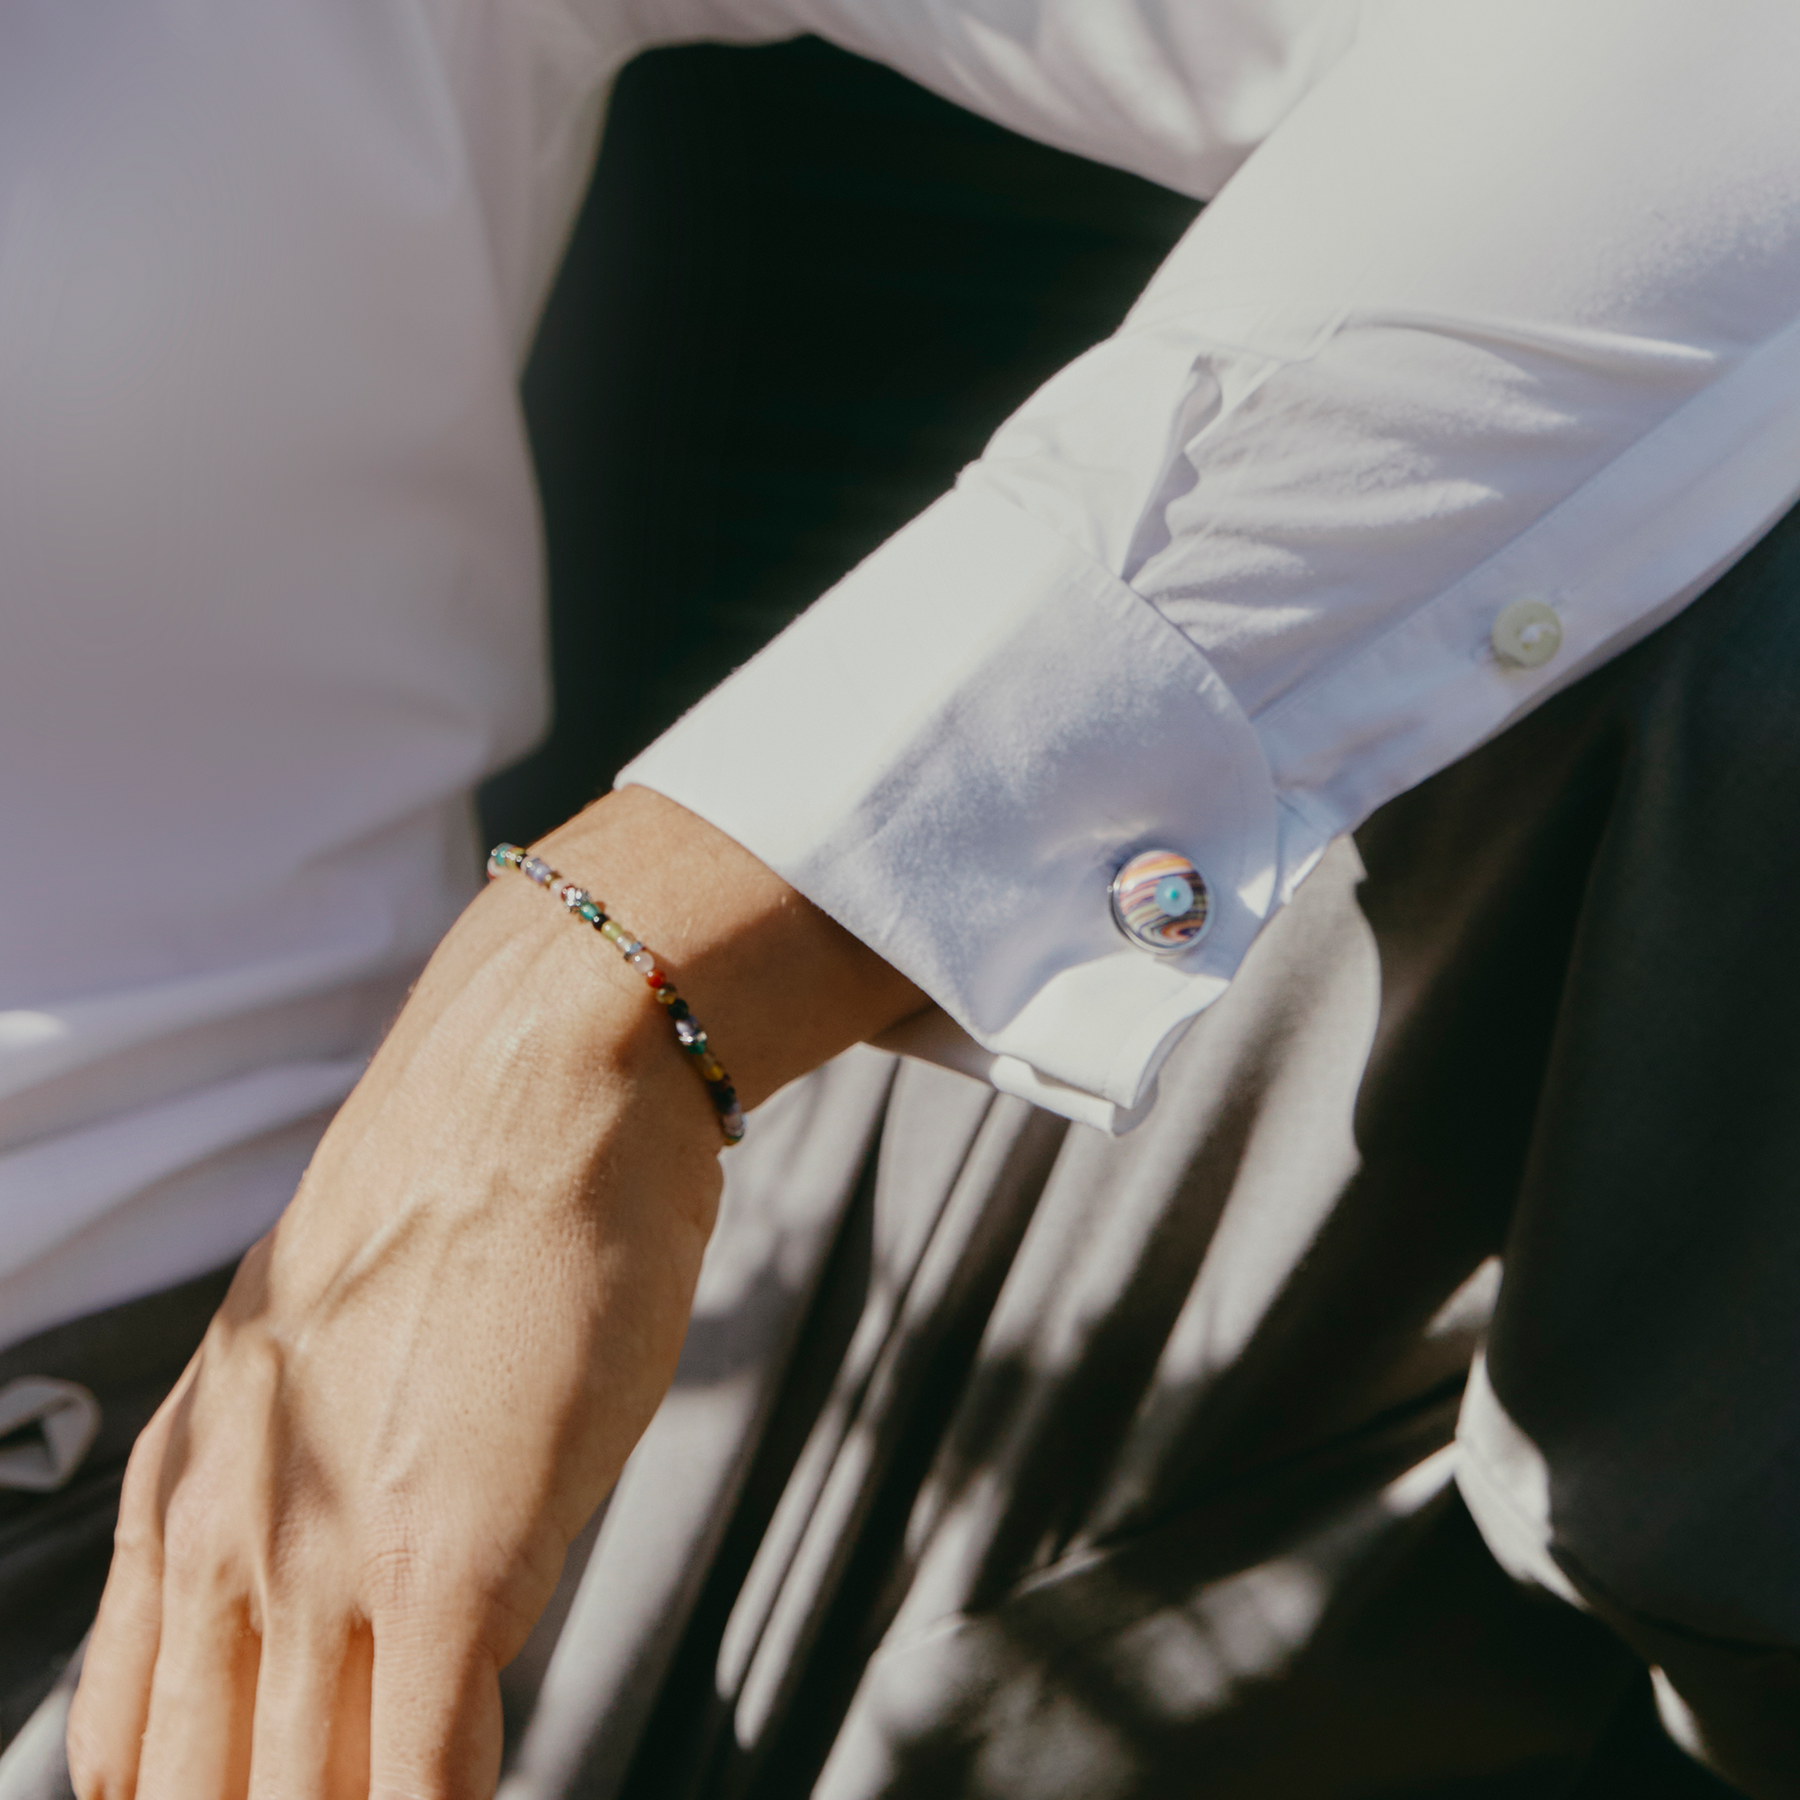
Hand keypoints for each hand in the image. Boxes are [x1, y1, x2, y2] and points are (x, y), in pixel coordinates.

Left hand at [65, 789, 921, 1798]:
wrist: (541, 1088)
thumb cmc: (465, 1195)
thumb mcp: (321, 1339)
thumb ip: (307, 1466)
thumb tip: (361, 1571)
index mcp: (185, 1487)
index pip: (124, 1750)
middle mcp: (232, 1534)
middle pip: (205, 1795)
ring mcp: (334, 1555)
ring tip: (432, 1799)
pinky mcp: (454, 1558)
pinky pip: (430, 1774)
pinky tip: (489, 1790)